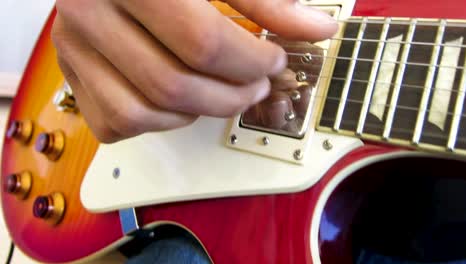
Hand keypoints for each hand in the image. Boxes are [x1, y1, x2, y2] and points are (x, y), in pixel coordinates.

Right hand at [52, 0, 336, 142]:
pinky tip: (179, 100)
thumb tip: (318, 30)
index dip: (250, 61)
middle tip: (257, 86)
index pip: (201, 41)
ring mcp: (73, 50)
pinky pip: (117, 124)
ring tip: (220, 92)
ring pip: (142, 113)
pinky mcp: (70, 76)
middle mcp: (88, 14)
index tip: (274, 61)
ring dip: (196, 114)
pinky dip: (158, 123)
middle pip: (172, 85)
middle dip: (231, 97)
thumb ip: (264, 1)